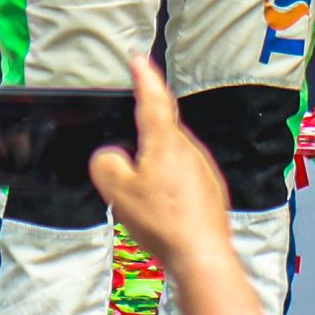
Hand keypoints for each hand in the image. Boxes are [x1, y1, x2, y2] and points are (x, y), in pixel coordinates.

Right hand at [89, 60, 233, 269]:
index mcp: (165, 142)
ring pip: (170, 158)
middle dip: (141, 141)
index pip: (153, 99)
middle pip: (160, 132)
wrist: (201, 253)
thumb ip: (106, 165)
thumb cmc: (163, 222)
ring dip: (154, 169)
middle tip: (125, 168)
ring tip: (142, 201)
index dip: (144, 78)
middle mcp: (188, 149)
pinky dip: (168, 188)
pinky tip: (161, 212)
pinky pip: (182, 178)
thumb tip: (110, 157)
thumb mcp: (118, 192)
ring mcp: (202, 169)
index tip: (139, 61)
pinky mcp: (209, 189)